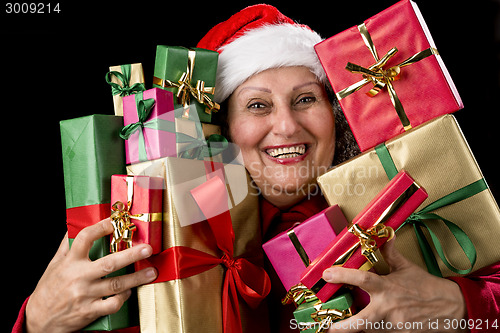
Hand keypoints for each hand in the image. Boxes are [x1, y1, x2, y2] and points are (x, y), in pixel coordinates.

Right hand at [26, 218, 156, 332]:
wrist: (38, 320)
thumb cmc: (49, 289)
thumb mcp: (54, 265)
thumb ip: (66, 246)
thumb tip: (74, 227)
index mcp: (70, 262)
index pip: (85, 238)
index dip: (101, 227)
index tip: (115, 221)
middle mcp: (78, 277)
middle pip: (109, 263)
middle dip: (131, 255)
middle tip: (147, 249)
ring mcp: (85, 295)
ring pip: (116, 284)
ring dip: (137, 278)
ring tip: (151, 272)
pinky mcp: (90, 311)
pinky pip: (112, 304)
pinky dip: (123, 298)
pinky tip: (128, 292)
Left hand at [322, 237, 466, 332]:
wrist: (453, 308)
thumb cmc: (427, 287)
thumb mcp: (406, 268)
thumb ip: (390, 254)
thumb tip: (385, 235)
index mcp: (387, 288)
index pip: (362, 280)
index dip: (343, 275)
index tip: (327, 274)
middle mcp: (388, 309)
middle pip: (360, 323)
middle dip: (342, 328)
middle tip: (328, 328)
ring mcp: (393, 326)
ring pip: (369, 332)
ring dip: (358, 329)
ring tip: (341, 328)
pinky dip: (373, 331)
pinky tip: (370, 327)